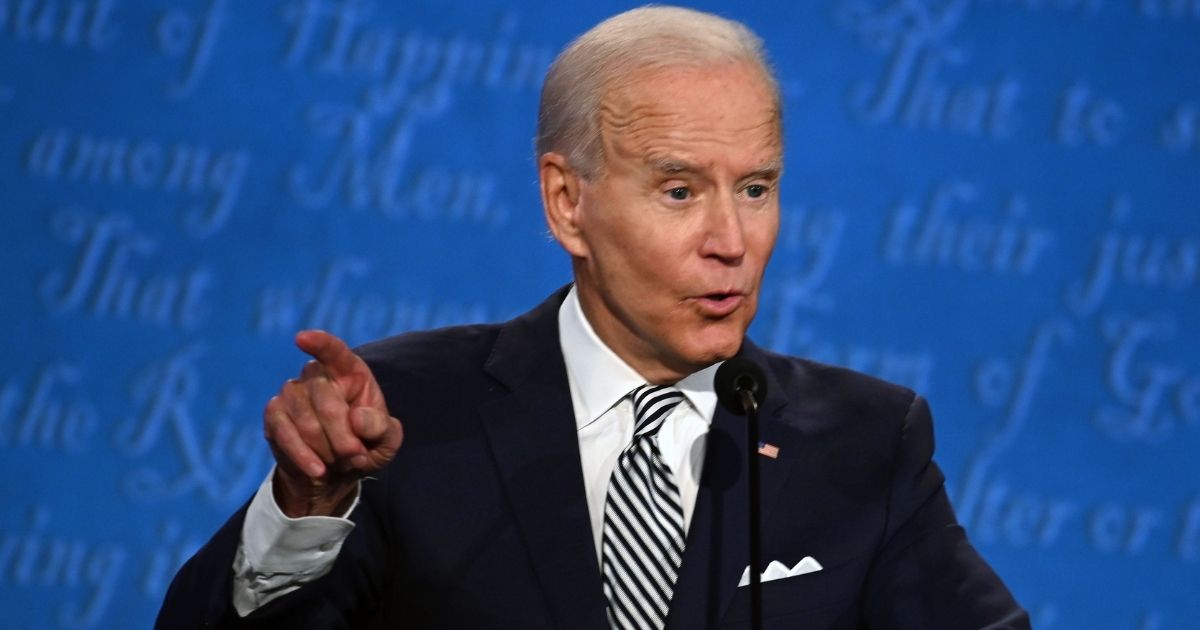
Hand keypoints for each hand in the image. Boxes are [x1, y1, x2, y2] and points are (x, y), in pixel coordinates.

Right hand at [263, 330, 403, 516]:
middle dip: (343, 436)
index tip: (302, 338)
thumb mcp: (386, 441)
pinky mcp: (274, 414)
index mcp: (349, 371)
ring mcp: (292, 392)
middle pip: (326, 400)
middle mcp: (316, 374)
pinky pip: (285, 433)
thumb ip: (382, 427)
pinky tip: (317, 470)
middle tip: (357, 456)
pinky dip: (303, 455)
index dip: (319, 343)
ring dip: (327, 449)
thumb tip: (357, 418)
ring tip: (340, 461)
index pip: (334, 351)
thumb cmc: (364, 446)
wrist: (334, 472)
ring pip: (306, 421)